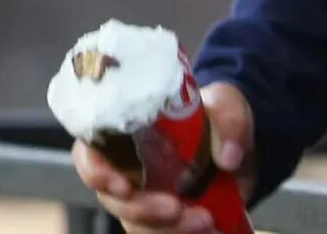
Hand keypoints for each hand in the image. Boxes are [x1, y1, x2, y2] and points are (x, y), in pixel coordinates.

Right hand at [71, 81, 255, 233]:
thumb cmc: (217, 117)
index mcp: (127, 132)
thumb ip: (230, 121)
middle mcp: (127, 167)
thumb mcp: (228, 105)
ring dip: (167, 230)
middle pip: (112, 198)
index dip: (94, 171)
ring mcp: (145, 197)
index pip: (89, 152)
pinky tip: (211, 231)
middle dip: (142, 210)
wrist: (237, 148)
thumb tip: (228, 157)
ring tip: (206, 221)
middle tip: (176, 208)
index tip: (122, 186)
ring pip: (136, 225)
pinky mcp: (165, 220)